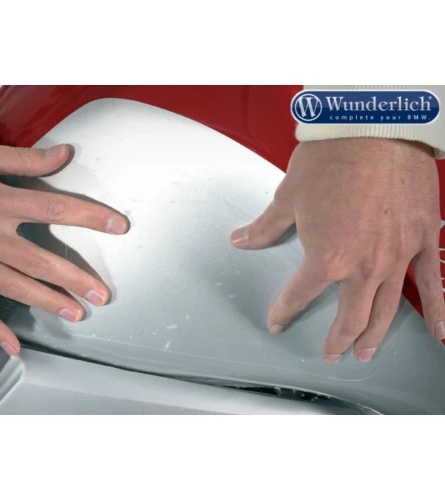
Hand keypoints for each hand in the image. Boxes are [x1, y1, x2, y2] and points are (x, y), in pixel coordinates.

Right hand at [0, 138, 128, 355]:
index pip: (55, 209)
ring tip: (76, 313)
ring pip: (14, 287)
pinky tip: (12, 346)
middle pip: (40, 260)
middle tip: (101, 294)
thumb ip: (22, 159)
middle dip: (75, 279)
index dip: (91, 217)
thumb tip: (63, 155)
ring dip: (48, 302)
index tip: (118, 226)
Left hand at [230, 138, 443, 362]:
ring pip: (386, 310)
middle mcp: (363, 267)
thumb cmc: (330, 161)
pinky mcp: (423, 241)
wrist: (372, 128)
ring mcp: (396, 257)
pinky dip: (437, 312)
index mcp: (326, 259)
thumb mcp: (288, 197)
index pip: (300, 296)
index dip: (285, 312)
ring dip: (374, 336)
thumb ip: (265, 227)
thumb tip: (239, 239)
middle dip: (337, 340)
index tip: (278, 322)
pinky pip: (433, 284)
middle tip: (331, 353)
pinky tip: (438, 334)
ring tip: (365, 353)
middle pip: (349, 318)